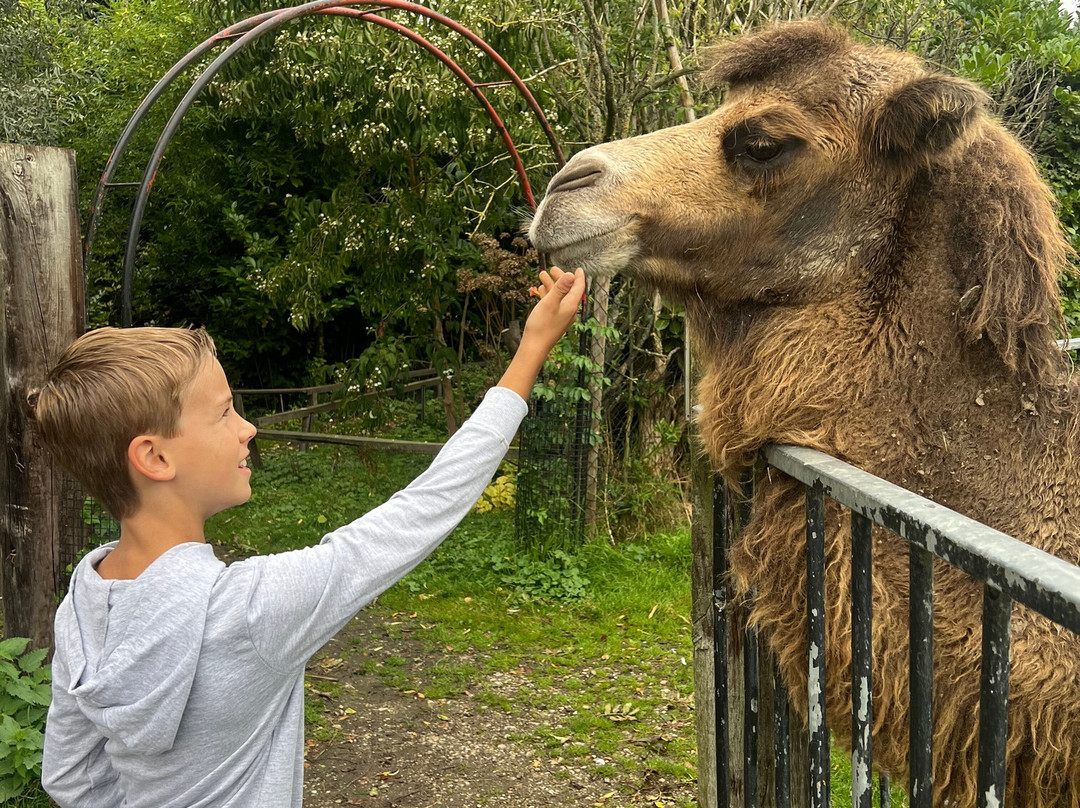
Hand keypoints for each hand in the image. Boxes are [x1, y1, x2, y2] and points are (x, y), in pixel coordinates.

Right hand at [496, 266, 586, 399]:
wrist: (534, 347)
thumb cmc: (541, 326)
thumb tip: (571, 275)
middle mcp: (569, 310)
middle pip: (568, 290)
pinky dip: (549, 295)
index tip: (578, 269)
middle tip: (552, 269)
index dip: (578, 277)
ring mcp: (562, 316)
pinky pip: (554, 303)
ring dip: (552, 285)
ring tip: (542, 275)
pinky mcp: (554, 320)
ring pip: (559, 296)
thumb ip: (560, 288)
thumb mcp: (550, 303)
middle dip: (561, 278)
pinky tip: (541, 290)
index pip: (578, 287)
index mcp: (571, 305)